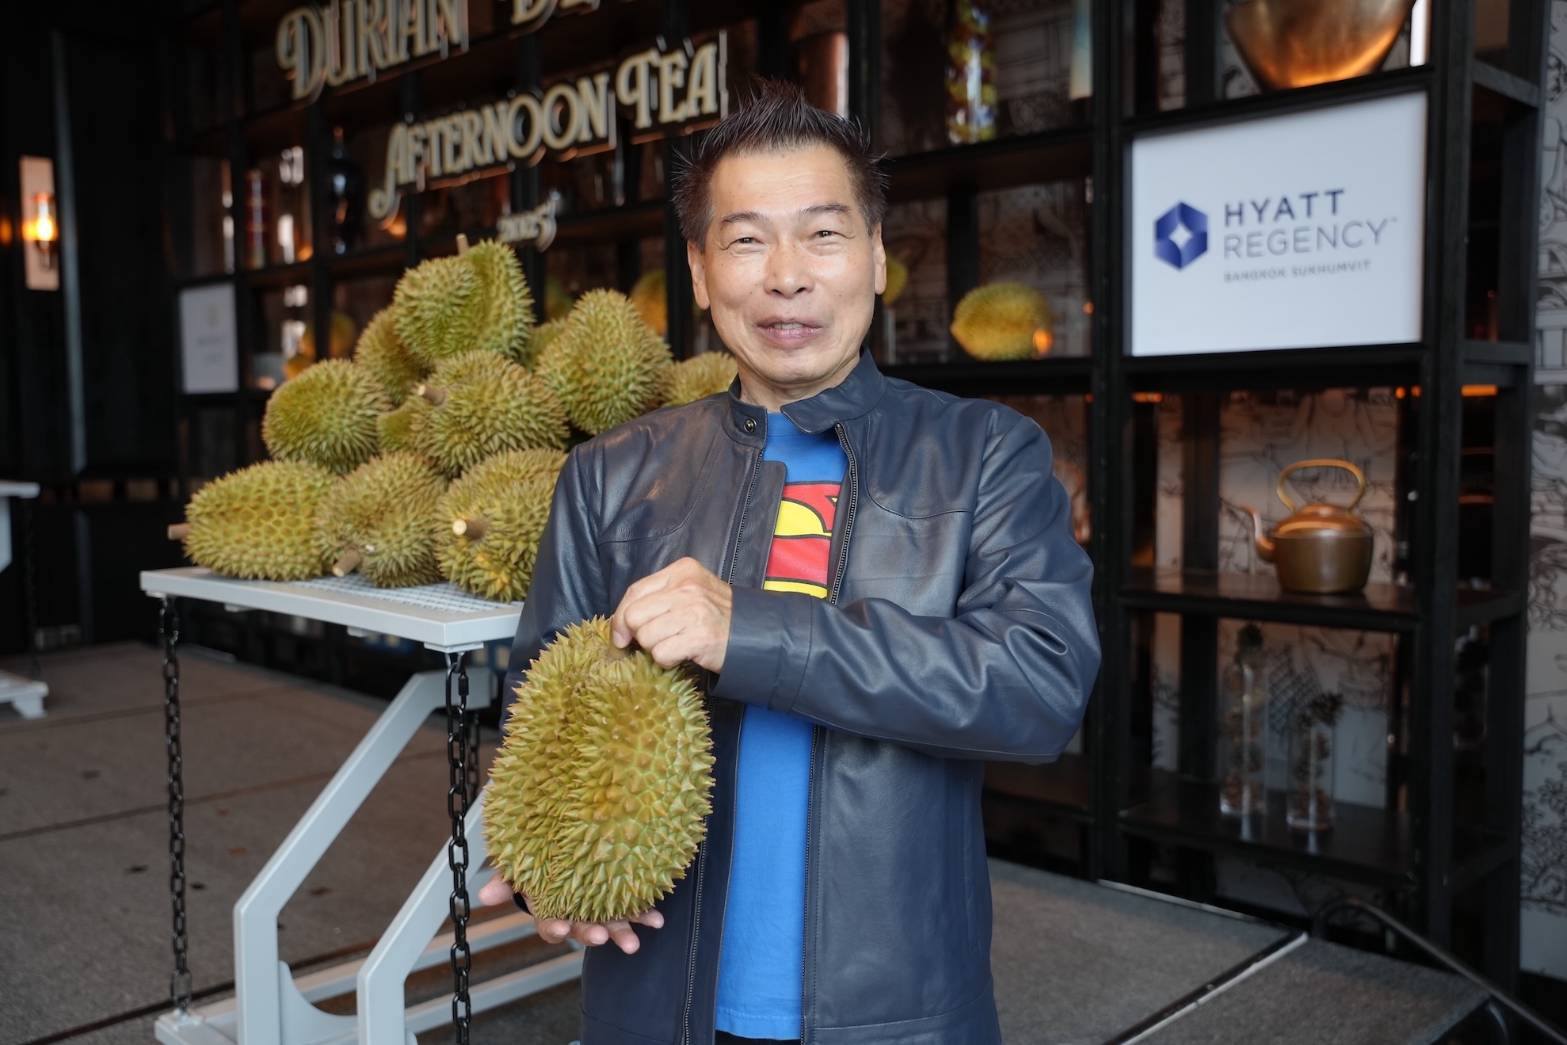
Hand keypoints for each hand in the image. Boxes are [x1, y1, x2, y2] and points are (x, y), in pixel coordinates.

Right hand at [477, 875, 663, 954]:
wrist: (566, 855)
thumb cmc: (542, 864)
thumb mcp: (522, 869)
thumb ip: (506, 882)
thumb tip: (483, 896)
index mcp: (553, 910)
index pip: (551, 925)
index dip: (555, 927)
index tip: (561, 926)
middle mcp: (578, 915)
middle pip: (583, 930)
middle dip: (591, 934)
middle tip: (600, 937)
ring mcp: (601, 911)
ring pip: (611, 927)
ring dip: (622, 934)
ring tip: (633, 944)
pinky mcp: (622, 902)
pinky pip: (634, 911)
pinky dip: (646, 916)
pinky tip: (657, 920)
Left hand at [609, 556, 731, 673]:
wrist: (752, 634)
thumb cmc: (715, 615)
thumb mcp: (689, 593)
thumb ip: (657, 599)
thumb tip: (620, 627)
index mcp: (682, 571)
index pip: (634, 592)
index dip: (620, 617)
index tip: (620, 635)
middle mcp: (687, 588)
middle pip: (634, 616)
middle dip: (638, 635)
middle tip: (654, 642)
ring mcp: (694, 611)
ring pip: (646, 637)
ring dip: (656, 649)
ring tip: (676, 644)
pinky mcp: (699, 637)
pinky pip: (661, 654)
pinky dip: (668, 660)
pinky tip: (683, 653)